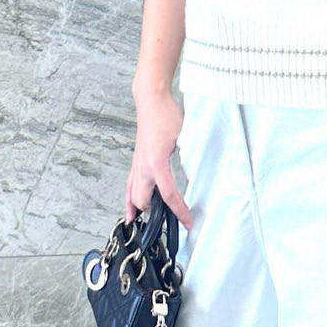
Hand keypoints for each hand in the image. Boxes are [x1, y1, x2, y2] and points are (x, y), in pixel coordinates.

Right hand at [125, 87, 192, 230]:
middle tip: (170, 224)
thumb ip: (189, 156)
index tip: (189, 222)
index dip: (180, 211)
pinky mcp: (136, 160)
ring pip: (132, 194)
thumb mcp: (185, 137)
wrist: (151, 100)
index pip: (169, 195)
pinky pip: (130, 184)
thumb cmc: (168, 115)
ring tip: (142, 226)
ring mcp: (137, 164)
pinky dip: (130, 198)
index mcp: (157, 163)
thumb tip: (197, 171)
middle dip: (155, 214)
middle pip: (144, 200)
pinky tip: (131, 208)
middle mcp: (143, 166)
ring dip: (138, 210)